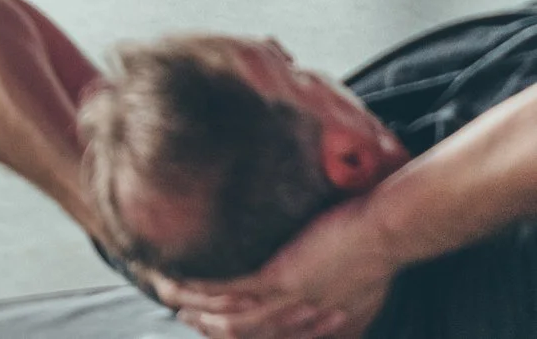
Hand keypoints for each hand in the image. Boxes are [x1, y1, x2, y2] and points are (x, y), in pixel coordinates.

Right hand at [156, 198, 398, 338]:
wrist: (389, 233)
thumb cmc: (383, 256)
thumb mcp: (368, 300)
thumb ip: (348, 318)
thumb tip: (335, 323)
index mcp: (320, 327)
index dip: (241, 338)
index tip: (217, 328)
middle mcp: (301, 321)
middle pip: (245, 336)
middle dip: (211, 330)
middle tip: (184, 318)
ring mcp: (288, 302)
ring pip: (232, 320)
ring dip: (199, 313)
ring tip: (172, 300)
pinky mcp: (278, 278)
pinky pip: (229, 290)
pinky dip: (201, 288)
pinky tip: (179, 279)